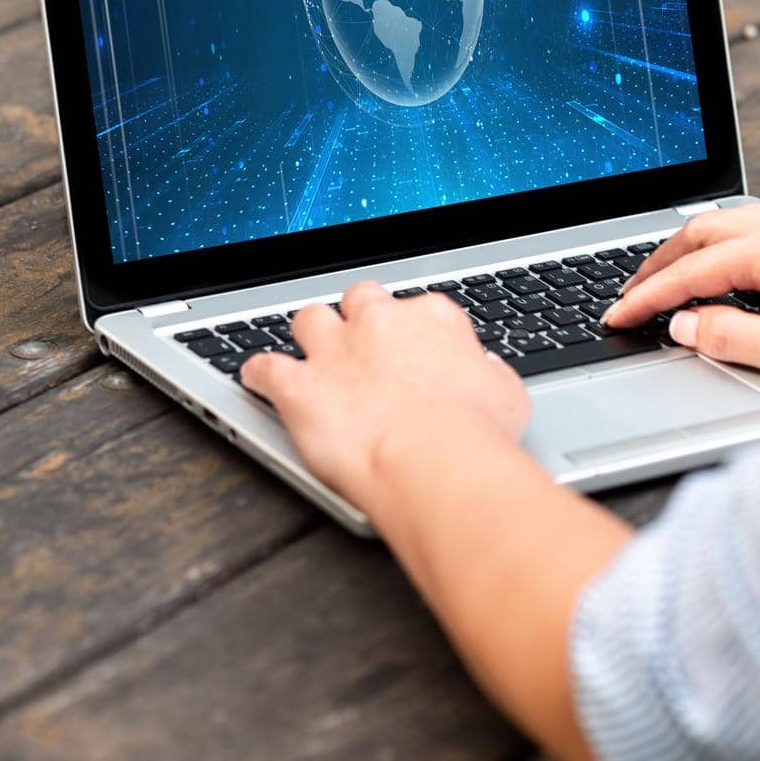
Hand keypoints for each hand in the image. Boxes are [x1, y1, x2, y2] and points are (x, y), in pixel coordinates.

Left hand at [240, 282, 530, 517]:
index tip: (411, 351)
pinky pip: (264, 367)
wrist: (435, 460)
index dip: (410, 331)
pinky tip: (253, 377)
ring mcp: (334, 350)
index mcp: (431, 317)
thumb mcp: (506, 394)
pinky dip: (255, 373)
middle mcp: (379, 321)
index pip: (416, 308)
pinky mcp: (299, 386)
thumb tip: (487, 372)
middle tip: (360, 343)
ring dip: (308, 335)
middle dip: (356, 317)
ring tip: (308, 351)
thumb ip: (489, 374)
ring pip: (309, 319)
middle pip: (358, 299)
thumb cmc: (476, 434)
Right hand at [603, 203, 759, 377]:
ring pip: (727, 223)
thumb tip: (682, 325)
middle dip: (658, 259)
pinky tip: (718, 271)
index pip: (692, 271)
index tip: (618, 314)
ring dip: (689, 249)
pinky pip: (754, 228)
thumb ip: (727, 337)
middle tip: (629, 290)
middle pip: (701, 229)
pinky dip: (721, 247)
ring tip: (663, 278)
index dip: (648, 295)